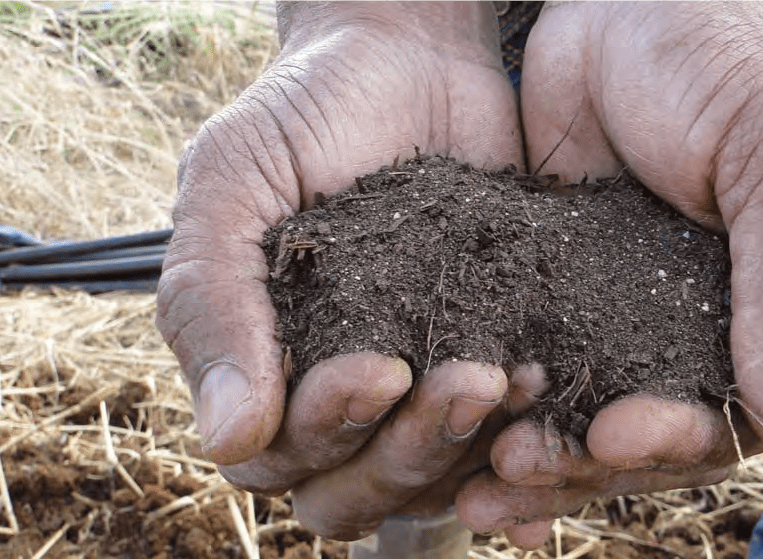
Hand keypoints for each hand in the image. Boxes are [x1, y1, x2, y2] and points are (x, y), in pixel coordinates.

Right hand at [155, 1, 522, 538]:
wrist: (410, 58)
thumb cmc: (306, 114)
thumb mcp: (233, 182)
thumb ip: (212, 299)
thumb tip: (227, 439)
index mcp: (262, 366)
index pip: (279, 458)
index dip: (326, 430)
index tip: (378, 365)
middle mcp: (335, 394)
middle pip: (357, 490)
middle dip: (407, 449)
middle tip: (465, 380)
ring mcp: (414, 385)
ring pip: (429, 477)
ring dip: (469, 446)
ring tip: (515, 379)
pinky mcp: (486, 357)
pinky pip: (499, 438)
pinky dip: (522, 444)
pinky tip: (550, 409)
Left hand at [457, 1, 762, 547]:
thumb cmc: (715, 61)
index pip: (725, 419)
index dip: (671, 443)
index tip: (615, 437)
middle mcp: (689, 331)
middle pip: (637, 438)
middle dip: (580, 461)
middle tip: (515, 465)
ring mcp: (612, 314)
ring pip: (571, 412)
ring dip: (526, 447)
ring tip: (469, 476)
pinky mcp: (545, 290)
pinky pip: (519, 360)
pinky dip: (488, 400)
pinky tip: (444, 419)